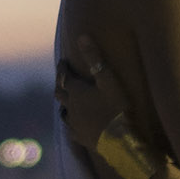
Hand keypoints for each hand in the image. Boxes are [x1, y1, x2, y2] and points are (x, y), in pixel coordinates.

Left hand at [52, 31, 138, 155]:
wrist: (119, 142)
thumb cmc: (116, 108)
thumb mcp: (108, 80)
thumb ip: (95, 58)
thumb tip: (81, 36)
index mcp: (76, 91)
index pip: (64, 76)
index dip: (63, 68)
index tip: (63, 62)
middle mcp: (71, 107)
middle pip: (60, 93)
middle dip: (60, 83)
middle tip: (62, 78)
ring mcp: (74, 124)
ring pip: (64, 111)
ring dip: (64, 104)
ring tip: (67, 100)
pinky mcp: (80, 138)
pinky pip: (70, 129)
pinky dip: (71, 122)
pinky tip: (74, 124)